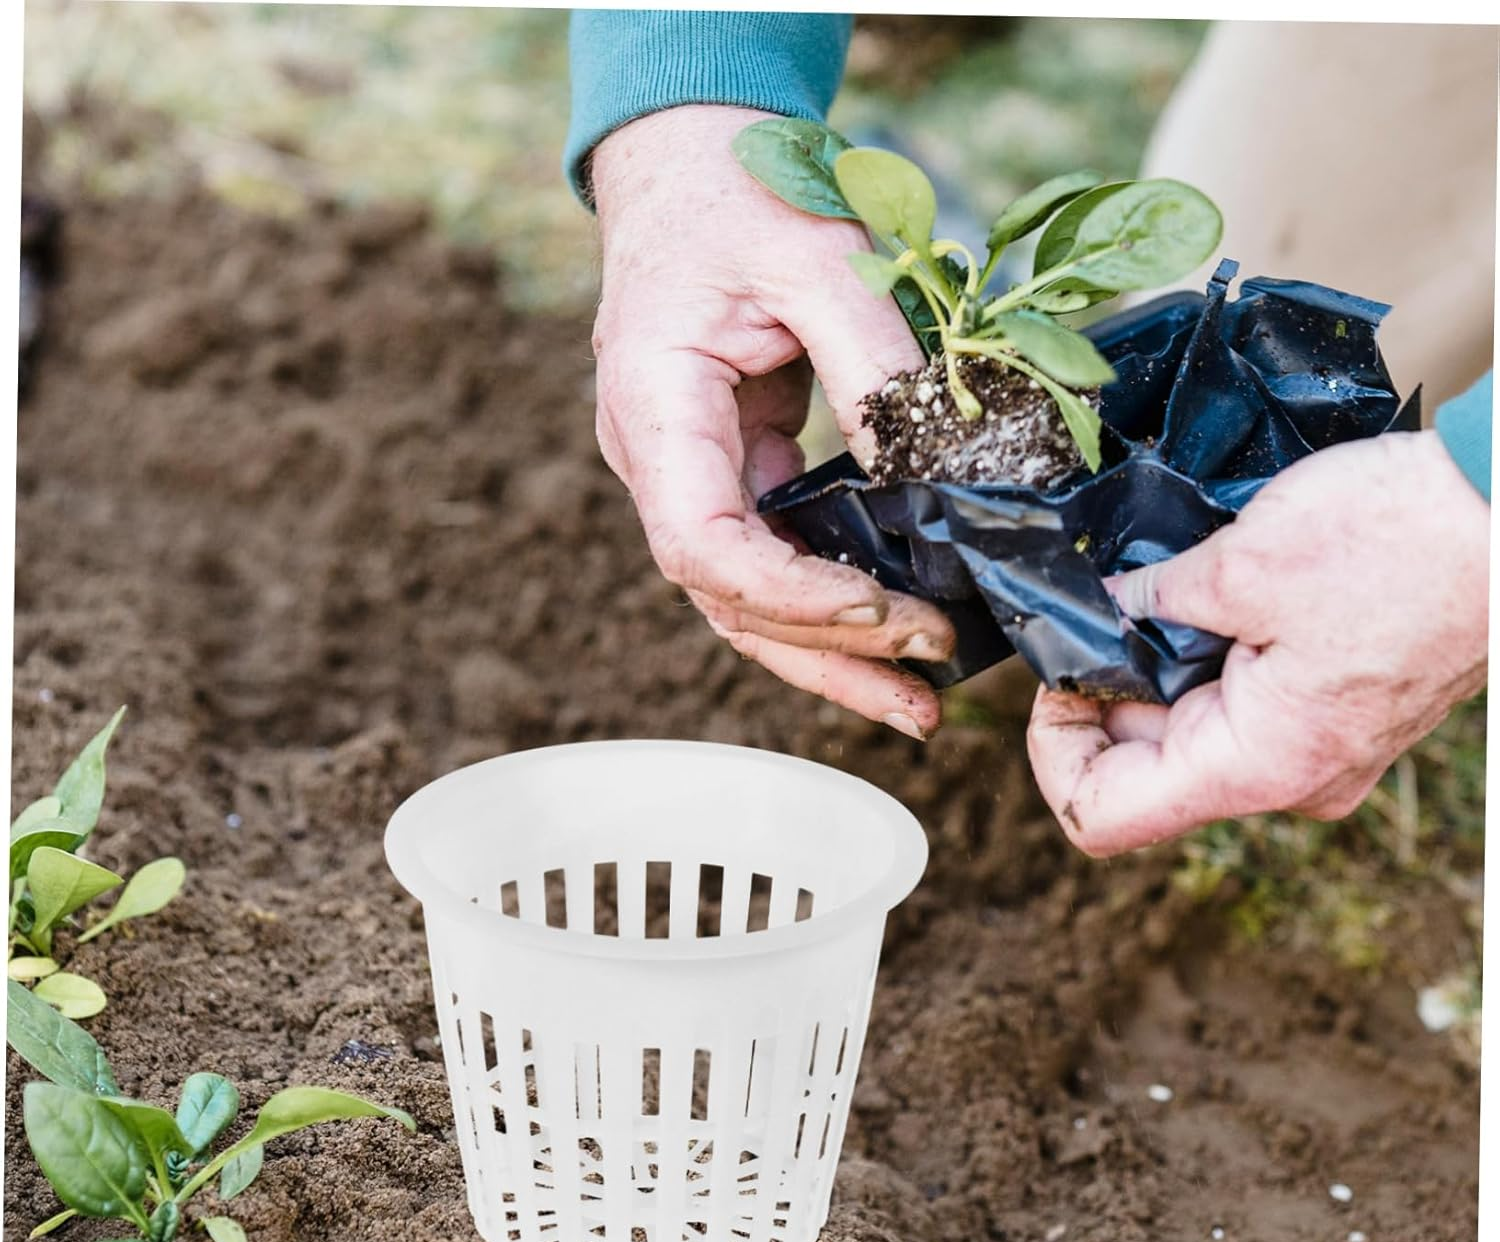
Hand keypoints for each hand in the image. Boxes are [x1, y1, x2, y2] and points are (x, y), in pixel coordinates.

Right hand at [589, 105, 955, 738]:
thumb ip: (872, 365)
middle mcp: (658, 463)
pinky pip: (772, 559)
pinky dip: (827, 604)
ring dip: (828, 656)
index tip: (882, 611)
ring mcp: (688, 476)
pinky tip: (887, 631)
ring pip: (745, 600)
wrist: (686, 168)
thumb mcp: (818, 256)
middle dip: (825, 655)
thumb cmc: (739, 194)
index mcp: (655, 406)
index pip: (700, 545)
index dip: (789, 596)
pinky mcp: (729, 474)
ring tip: (914, 701)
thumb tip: (935, 478)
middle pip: (726, 600)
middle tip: (923, 693)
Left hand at [1026, 429, 1489, 855]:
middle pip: (1141, 772)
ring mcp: (1316, 755)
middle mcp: (1287, 782)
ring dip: (1158, 670)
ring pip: (1191, 735)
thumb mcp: (1239, 565)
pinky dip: (1208, 660)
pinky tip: (1213, 598)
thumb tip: (1095, 611)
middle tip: (1100, 613)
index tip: (1056, 678)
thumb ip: (1144, 603)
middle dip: (1105, 696)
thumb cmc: (1400, 538)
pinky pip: (1242, 709)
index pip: (1101, 818)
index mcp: (1256, 767)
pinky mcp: (1334, 717)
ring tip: (1165, 593)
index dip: (1052, 753)